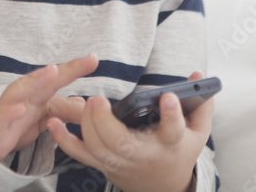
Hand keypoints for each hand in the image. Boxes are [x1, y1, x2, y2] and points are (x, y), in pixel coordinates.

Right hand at [0, 53, 98, 160]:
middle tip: (81, 62)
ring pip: (21, 91)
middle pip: (43, 80)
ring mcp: (9, 107)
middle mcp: (24, 95)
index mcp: (38, 92)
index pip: (58, 79)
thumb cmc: (16, 123)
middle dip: (61, 71)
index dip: (75, 69)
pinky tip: (20, 109)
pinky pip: (2, 116)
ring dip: (36, 81)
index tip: (94, 59)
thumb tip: (85, 103)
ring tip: (53, 72)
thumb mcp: (45, 118)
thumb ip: (65, 110)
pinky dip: (10, 112)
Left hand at [47, 70, 212, 191]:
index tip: (167, 97)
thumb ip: (201, 102)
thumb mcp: (197, 130)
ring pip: (98, 148)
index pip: (173, 130)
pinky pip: (80, 154)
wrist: (163, 186)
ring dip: (86, 126)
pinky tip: (54, 122)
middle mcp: (143, 154)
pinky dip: (64, 140)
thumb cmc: (179, 151)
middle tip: (98, 99)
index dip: (171, 114)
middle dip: (106, 122)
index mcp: (170, 143)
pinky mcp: (103, 163)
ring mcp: (120, 161)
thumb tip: (197, 74)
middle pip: (121, 143)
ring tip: (84, 103)